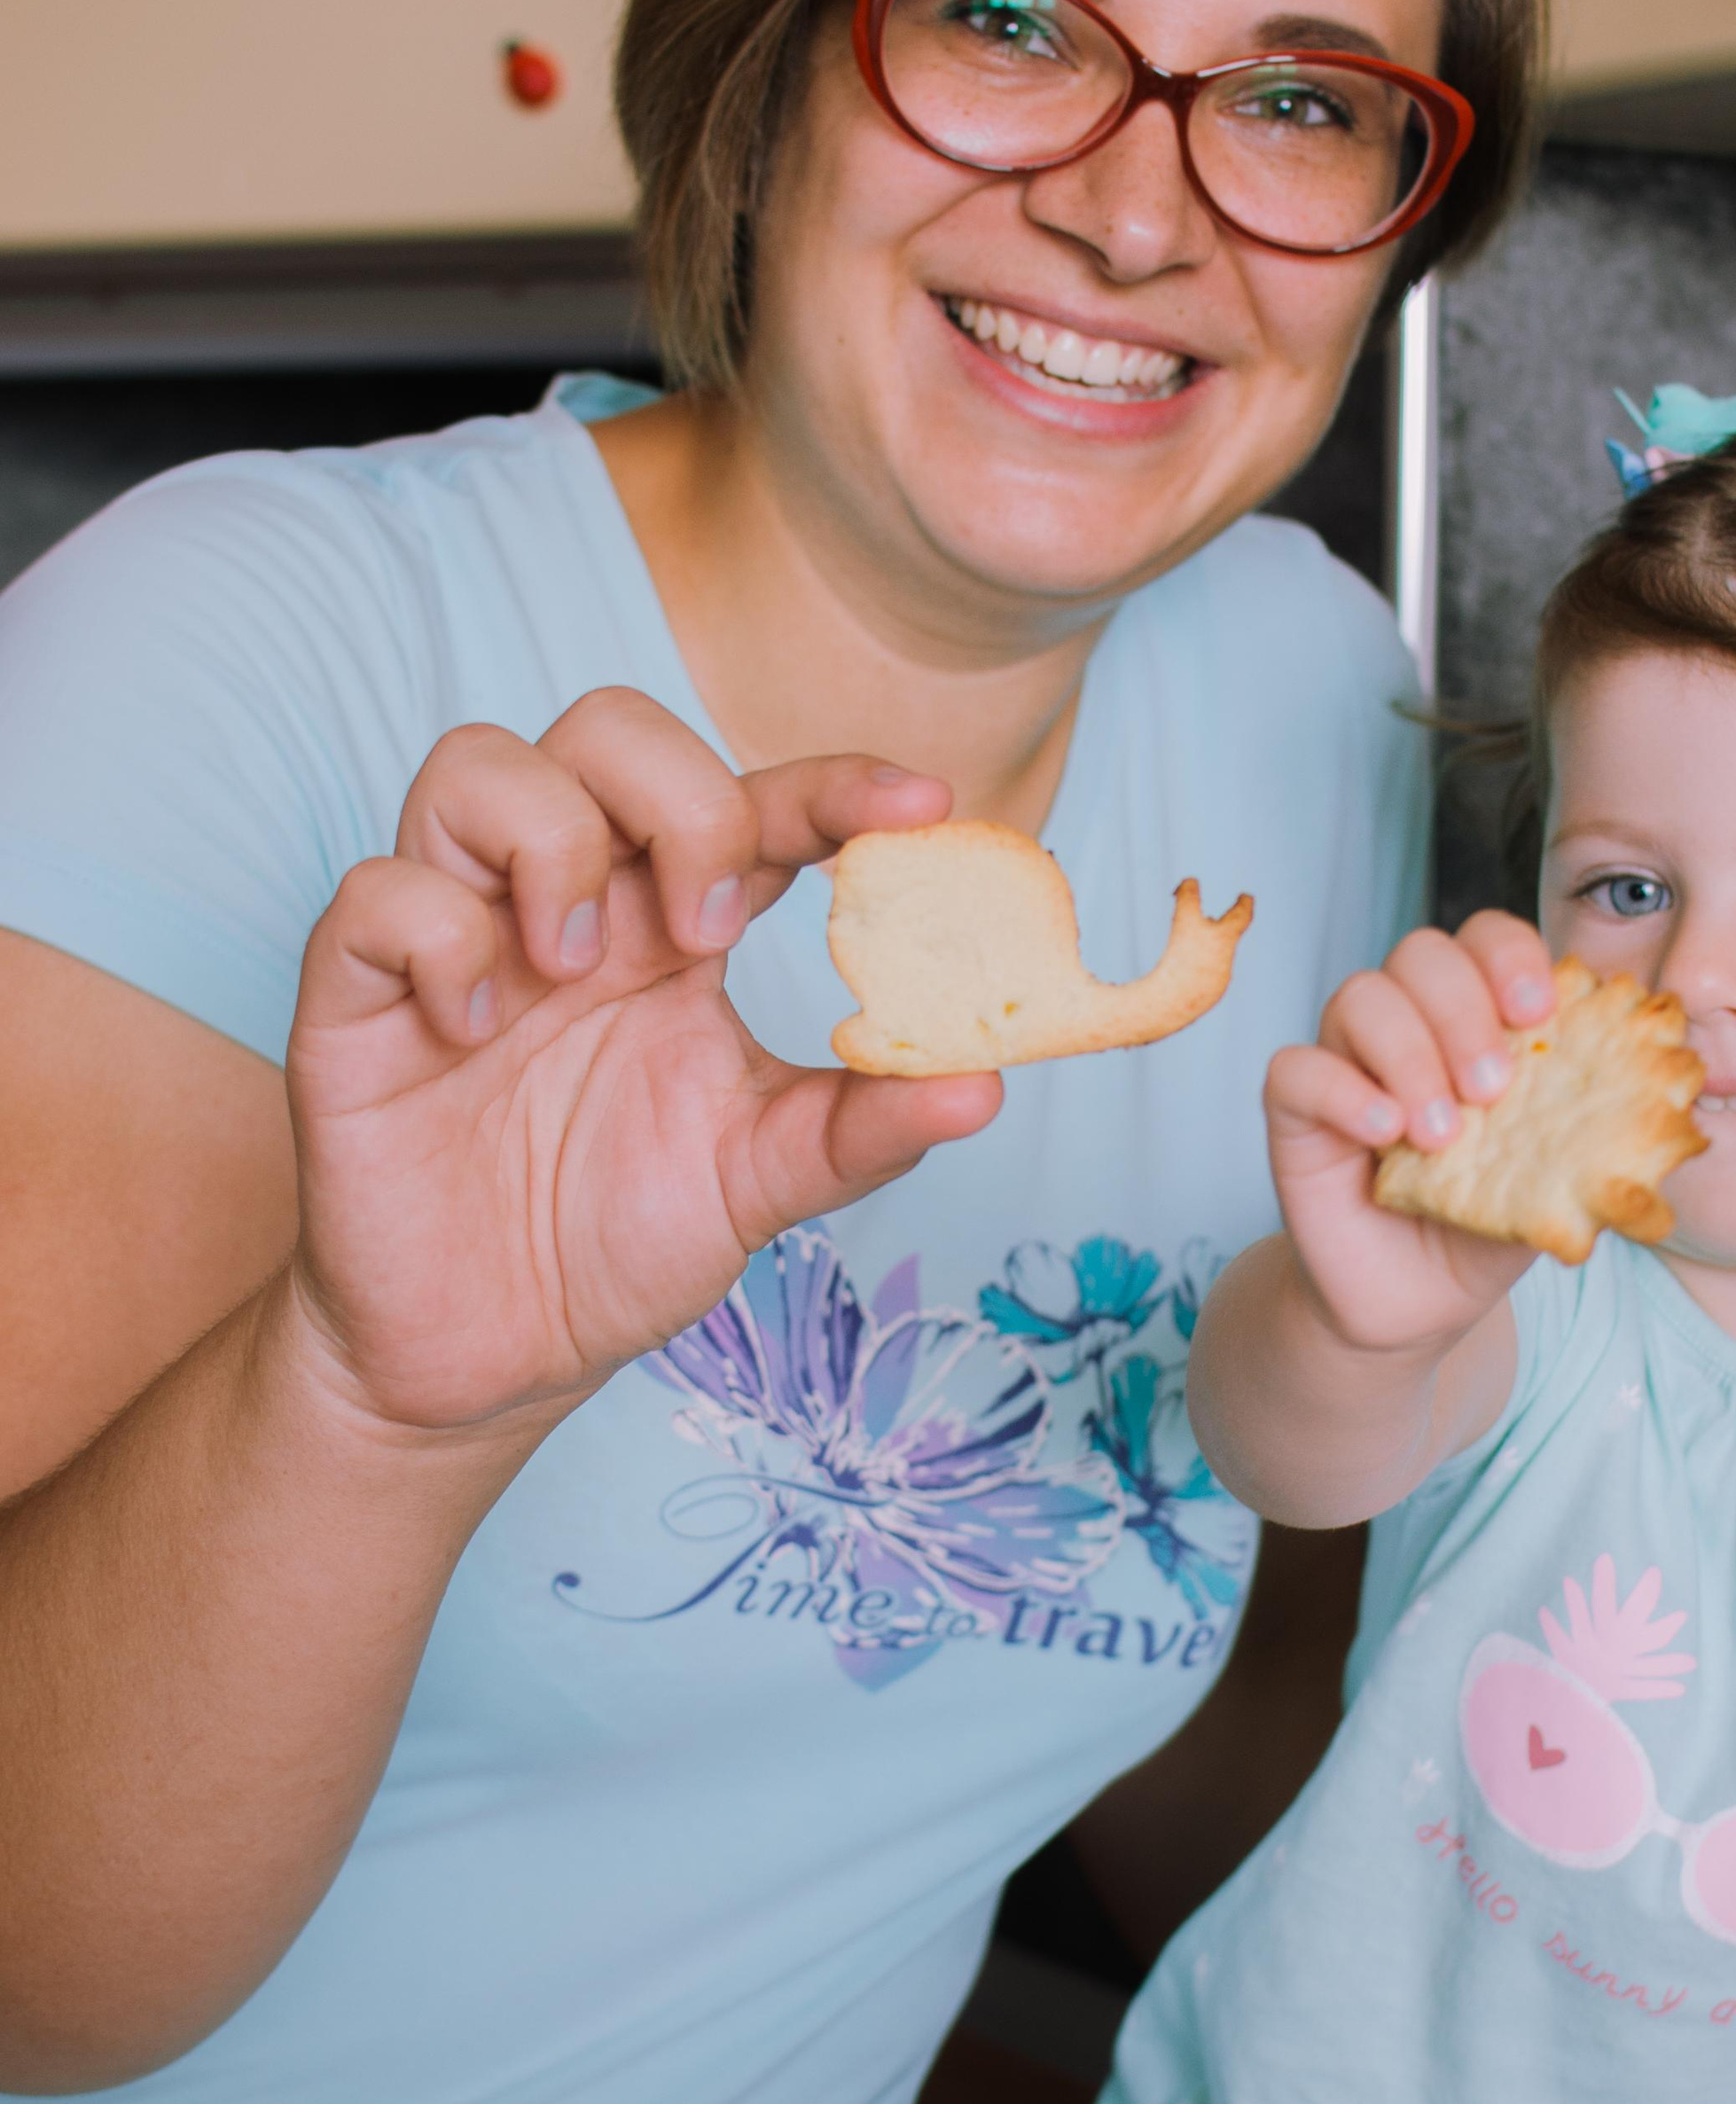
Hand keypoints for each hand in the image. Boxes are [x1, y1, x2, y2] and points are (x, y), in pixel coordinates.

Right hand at [283, 688, 1000, 1436]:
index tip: (922, 807)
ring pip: (478, 765)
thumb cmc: (619, 1240)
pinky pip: (373, 891)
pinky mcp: (358, 998)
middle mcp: (575, 908)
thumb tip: (985, 1086)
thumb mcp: (760, 1183)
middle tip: (705, 935)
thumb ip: (862, 1128)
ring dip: (552, 843)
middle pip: (609, 726)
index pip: (758, 803)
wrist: (488, 1353)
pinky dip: (435, 934)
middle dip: (679, 798)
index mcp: (676, 932)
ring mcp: (462, 939)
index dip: (837, 784)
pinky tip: (475, 1027)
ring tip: (576, 967)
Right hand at [1264, 911, 1554, 1355]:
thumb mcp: (1556, 1184)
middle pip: (1421, 953)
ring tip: (1442, 1135)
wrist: (1416, 1307)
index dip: (1511, 956)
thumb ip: (1598, 1136)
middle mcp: (1409, 1024)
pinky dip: (1343, 1092)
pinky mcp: (1295, 1112)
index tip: (1541, 1012)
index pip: (1486, 940)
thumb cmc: (1484, 1229)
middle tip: (1492, 1090)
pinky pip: (1295, 1068)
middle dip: (1463, 1010)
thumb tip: (1676, 1103)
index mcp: (1477, 1021)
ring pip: (1359, 996)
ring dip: (1408, 1055)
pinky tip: (1383, 1136)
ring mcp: (1347, 1061)